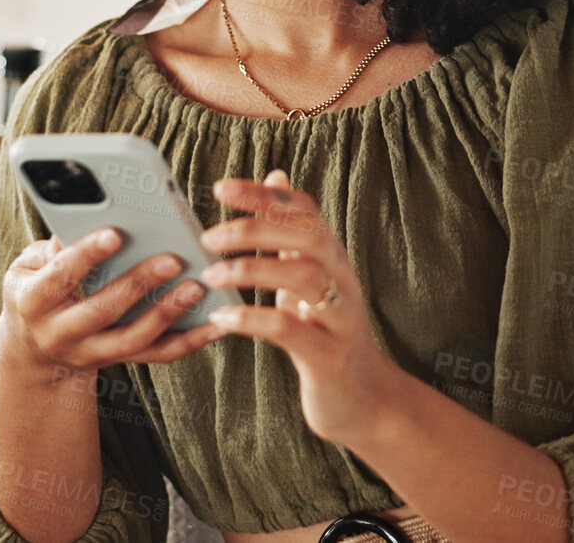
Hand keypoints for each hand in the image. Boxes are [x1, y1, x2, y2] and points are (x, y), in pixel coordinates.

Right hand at [2, 227, 227, 377]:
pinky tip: (216, 322)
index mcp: (34, 302)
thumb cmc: (37, 288)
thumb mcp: (28, 266)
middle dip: (138, 284)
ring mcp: (91, 353)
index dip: (86, 256)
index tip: (115, 233)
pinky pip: (158, 355)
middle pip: (102, 311)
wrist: (34, 350)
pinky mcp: (119, 361)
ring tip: (196, 286)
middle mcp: (60, 334)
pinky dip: (190, 340)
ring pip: (133, 339)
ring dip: (168, 312)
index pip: (60, 277)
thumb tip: (81, 219)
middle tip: (171, 258)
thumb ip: (52, 246)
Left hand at [200, 169, 403, 446]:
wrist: (364, 399)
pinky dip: (253, 319)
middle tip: (209, 237)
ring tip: (212, 275)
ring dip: (251, 270)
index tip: (220, 188)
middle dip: (256, 228)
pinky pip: (290, 329)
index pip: (304, 210)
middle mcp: (341, 280)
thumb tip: (275, 175)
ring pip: (303, 277)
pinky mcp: (328, 356)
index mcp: (331, 258)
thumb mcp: (309, 277)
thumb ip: (290, 231)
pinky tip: (222, 317)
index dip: (264, 195)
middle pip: (308, 236)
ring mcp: (339, 317)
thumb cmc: (326, 333)